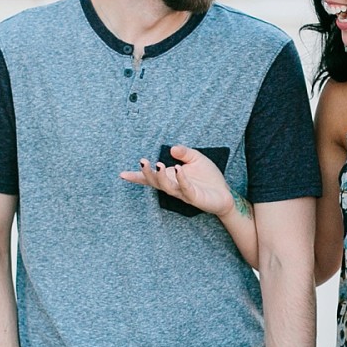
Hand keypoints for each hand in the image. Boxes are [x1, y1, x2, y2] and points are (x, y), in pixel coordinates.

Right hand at [119, 145, 233, 216]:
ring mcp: (183, 193)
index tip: (122, 174)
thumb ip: (184, 153)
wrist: (224, 194)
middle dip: (147, 173)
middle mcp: (173, 187)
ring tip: (158, 164)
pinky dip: (181, 179)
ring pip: (167, 187)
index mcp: (170, 178)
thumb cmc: (207, 177)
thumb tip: (172, 148)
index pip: (151, 178)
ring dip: (161, 176)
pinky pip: (185, 188)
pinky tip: (178, 169)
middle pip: (155, 182)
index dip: (136, 177)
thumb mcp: (196, 159)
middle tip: (142, 162)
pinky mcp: (194, 197)